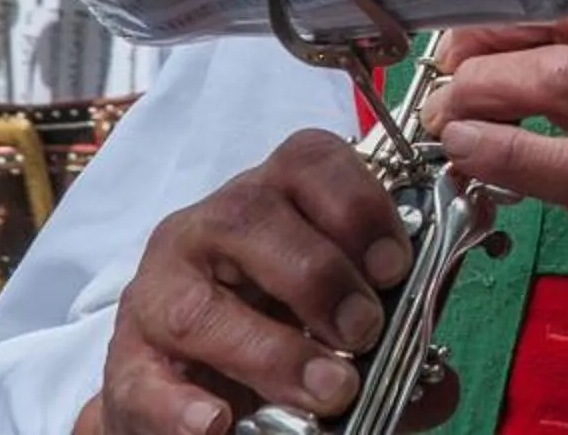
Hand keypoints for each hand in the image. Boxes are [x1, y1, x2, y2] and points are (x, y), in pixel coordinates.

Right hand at [91, 129, 453, 434]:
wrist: (197, 395)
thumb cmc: (282, 334)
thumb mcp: (343, 320)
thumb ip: (397, 336)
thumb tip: (442, 382)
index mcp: (273, 200)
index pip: (308, 160)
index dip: (357, 204)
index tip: (396, 266)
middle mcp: (208, 228)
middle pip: (250, 218)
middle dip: (318, 277)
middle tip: (364, 333)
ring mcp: (159, 291)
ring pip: (198, 304)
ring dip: (270, 351)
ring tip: (328, 393)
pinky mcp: (126, 363)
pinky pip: (143, 378)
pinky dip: (180, 408)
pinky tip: (217, 424)